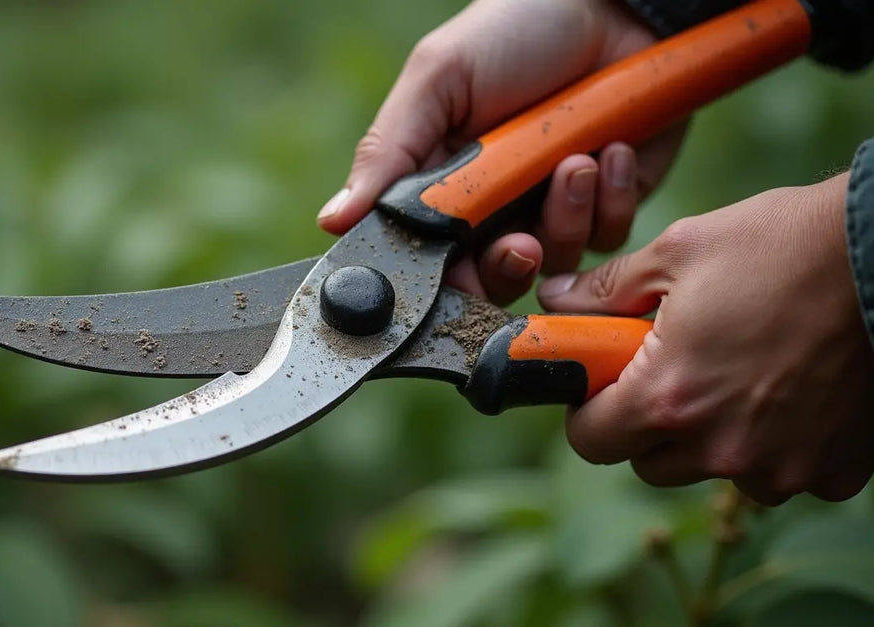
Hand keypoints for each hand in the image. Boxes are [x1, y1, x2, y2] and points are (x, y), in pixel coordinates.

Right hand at [318, 0, 686, 303]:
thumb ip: (387, 152)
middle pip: (488, 280)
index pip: (424, 258)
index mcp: (437, 183)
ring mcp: (549, 209)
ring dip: (566, 216)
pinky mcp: (603, 206)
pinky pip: (606, 239)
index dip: (439, 279)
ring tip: (577, 159)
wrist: (616, 8)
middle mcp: (490, 207)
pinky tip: (612, 150)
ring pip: (552, 263)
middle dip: (506, 269)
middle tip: (522, 243)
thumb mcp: (438, 79)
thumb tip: (330, 220)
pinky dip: (610, 201)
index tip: (456, 274)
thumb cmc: (515, 32)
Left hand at [538, 173, 873, 505]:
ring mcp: (782, 467)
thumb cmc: (778, 245)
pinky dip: (776, 443)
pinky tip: (791, 390)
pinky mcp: (834, 471)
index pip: (591, 442)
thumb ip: (604, 291)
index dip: (588, 411)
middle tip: (672, 369)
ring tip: (737, 373)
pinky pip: (782, 472)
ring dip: (712, 437)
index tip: (602, 383)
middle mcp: (721, 449)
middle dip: (647, 423)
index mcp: (668, 400)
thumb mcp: (677, 253)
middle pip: (649, 463)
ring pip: (714, 471)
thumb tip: (554, 302)